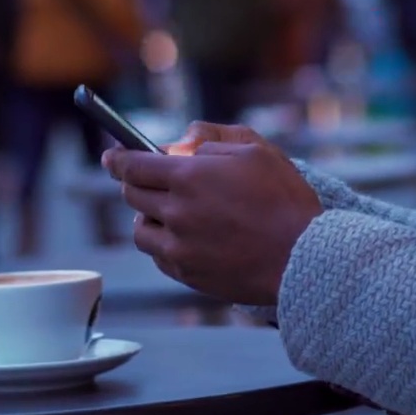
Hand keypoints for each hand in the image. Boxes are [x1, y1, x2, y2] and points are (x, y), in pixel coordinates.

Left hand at [103, 127, 322, 305]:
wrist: (305, 259)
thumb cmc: (285, 200)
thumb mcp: (255, 149)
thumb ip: (210, 140)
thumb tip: (177, 146)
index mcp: (189, 178)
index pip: (133, 165)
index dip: (118, 158)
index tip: (110, 156)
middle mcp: (177, 213)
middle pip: (132, 195)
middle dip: (135, 182)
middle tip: (150, 179)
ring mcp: (180, 248)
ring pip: (141, 229)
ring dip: (149, 215)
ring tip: (175, 211)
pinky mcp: (188, 274)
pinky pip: (159, 256)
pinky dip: (164, 244)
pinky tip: (187, 237)